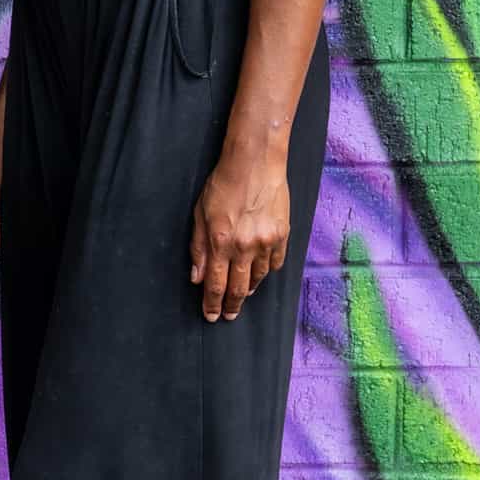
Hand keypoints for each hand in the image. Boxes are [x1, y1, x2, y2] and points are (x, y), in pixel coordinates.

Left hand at [189, 150, 289, 321]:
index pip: (215, 284)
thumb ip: (198, 248)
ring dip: (249, 289)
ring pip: (259, 278)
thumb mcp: (200, 214)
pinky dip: (267, 272)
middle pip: (238, 288)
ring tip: (242, 295)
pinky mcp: (283, 235)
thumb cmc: (223, 184)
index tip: (211, 316)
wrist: (255, 162)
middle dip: (231, 306)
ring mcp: (266, 242)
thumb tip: (197, 278)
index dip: (212, 304)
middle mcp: (245, 247)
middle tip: (228, 315)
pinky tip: (261, 274)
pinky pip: (276, 263)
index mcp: (221, 242)